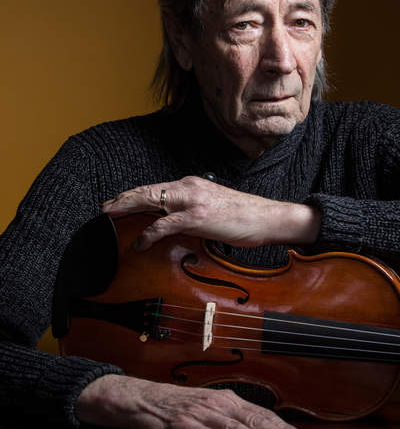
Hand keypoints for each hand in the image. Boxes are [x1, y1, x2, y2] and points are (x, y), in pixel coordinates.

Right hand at [76, 375, 308, 428]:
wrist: (142, 398)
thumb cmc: (178, 404)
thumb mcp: (208, 405)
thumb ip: (231, 415)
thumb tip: (260, 427)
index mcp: (226, 399)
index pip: (261, 413)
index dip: (283, 426)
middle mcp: (217, 404)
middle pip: (254, 420)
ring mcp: (201, 414)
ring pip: (234, 428)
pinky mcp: (184, 426)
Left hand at [102, 176, 319, 249]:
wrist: (266, 216)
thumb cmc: (242, 215)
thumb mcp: (212, 205)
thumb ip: (191, 209)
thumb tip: (173, 221)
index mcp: (191, 184)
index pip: (155, 187)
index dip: (133, 194)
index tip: (116, 201)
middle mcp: (188, 187)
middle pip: (147, 190)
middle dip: (122, 199)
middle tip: (104, 208)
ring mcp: (192, 200)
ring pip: (150, 200)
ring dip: (126, 208)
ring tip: (110, 218)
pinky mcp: (197, 216)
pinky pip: (165, 224)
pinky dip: (149, 234)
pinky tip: (140, 243)